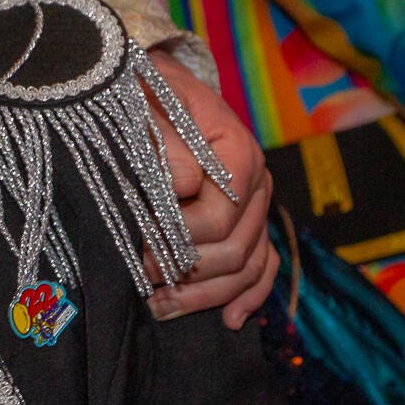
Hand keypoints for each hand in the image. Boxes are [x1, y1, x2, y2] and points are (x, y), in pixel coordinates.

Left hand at [143, 52, 275, 327]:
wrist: (149, 82)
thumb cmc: (140, 95)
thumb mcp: (142, 106)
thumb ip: (162, 142)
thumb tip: (183, 184)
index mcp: (236, 152)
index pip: (221, 216)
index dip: (181, 239)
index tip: (140, 248)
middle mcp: (255, 183)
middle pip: (236, 249)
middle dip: (188, 273)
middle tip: (141, 281)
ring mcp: (255, 206)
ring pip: (249, 266)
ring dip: (207, 294)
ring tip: (161, 308)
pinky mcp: (248, 221)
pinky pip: (264, 266)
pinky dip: (249, 296)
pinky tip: (230, 322)